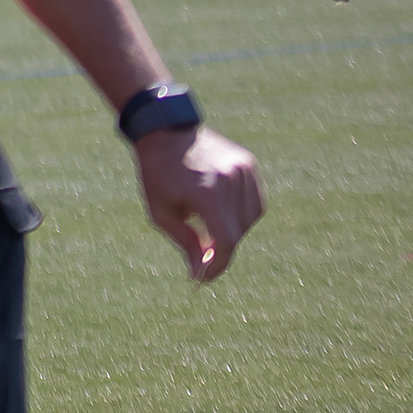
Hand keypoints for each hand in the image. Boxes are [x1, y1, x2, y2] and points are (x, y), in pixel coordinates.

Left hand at [136, 123, 263, 280]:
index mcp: (207, 193)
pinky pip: (255, 201)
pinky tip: (224, 214)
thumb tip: (202, 272)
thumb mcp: (162, 213)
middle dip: (222, 249)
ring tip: (210, 230)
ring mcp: (244, 170)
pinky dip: (243, 214)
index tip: (204, 278)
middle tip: (203, 258)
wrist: (165, 133)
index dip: (218, 265)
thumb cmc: (157, 176)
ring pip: (251, 218)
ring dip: (234, 232)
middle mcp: (231, 180)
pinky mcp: (249, 164)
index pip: (226, 240)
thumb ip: (186, 243)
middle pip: (238, 231)